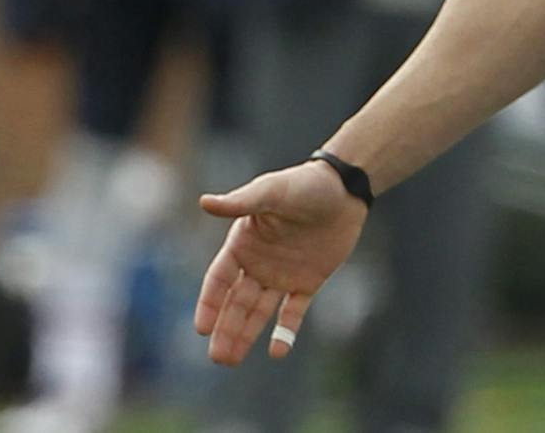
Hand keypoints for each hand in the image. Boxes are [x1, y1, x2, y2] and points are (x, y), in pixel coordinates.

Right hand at [195, 161, 365, 365]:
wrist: (343, 190)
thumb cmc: (302, 184)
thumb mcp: (270, 192)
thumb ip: (240, 202)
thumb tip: (205, 203)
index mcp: (242, 242)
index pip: (219, 279)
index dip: (210, 303)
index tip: (201, 328)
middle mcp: (258, 263)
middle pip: (236, 302)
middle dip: (225, 329)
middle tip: (217, 357)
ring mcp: (282, 275)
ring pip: (258, 312)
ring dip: (245, 334)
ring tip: (231, 360)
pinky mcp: (308, 282)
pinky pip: (293, 312)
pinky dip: (285, 332)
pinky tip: (277, 352)